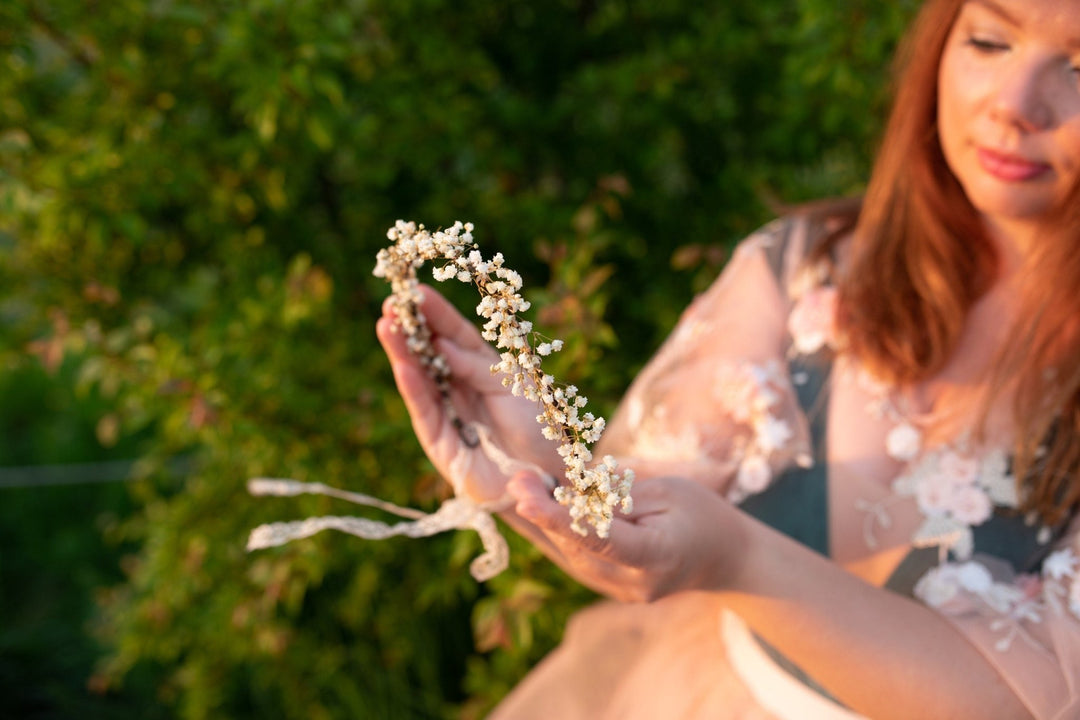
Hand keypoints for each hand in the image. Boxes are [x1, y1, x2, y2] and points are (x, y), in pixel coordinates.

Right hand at [376, 285, 561, 503]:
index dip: (437, 314)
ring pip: (420, 377)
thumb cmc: (536, 427)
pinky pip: (424, 409)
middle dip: (411, 328)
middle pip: (431, 352)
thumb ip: (476, 367)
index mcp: (482, 367)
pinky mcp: (439, 441)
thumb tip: (441, 344)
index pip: (456, 334)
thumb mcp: (511, 386)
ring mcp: (447, 412)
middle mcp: (460, 386)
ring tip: (387, 326)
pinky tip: (402, 367)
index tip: (417, 291)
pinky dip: (414, 388)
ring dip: (403, 352)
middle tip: (391, 303)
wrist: (546, 475)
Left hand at [507, 470, 748, 601]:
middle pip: (577, 546)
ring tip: (522, 484)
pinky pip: (577, 557)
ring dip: (545, 520)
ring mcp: (620, 592)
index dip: (559, 519)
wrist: (723, 559)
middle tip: (516, 476)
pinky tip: (540, 505)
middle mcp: (633, 584)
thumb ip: (618, 498)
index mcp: (656, 557)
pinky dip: (559, 530)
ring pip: (571, 553)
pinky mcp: (610, 588)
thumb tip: (568, 496)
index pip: (599, 539)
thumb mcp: (667, 491)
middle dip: (543, 511)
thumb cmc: (701, 515)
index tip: (526, 498)